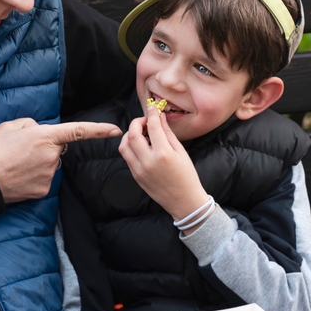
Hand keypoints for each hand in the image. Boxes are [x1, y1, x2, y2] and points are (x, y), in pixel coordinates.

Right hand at [0, 118, 121, 202]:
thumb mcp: (10, 126)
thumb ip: (31, 125)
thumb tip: (40, 132)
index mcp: (45, 136)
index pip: (79, 131)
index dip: (99, 130)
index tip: (115, 130)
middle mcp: (52, 155)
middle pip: (58, 148)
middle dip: (45, 147)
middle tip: (22, 150)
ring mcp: (49, 174)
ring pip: (51, 164)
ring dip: (39, 162)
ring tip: (17, 163)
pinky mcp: (45, 189)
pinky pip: (45, 178)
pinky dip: (35, 176)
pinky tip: (20, 176)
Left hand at [118, 105, 208, 223]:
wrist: (184, 201)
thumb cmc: (187, 176)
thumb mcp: (181, 152)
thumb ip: (168, 133)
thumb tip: (160, 118)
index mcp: (163, 154)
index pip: (152, 127)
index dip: (151, 114)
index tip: (152, 109)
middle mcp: (148, 162)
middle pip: (132, 134)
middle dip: (137, 122)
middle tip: (144, 120)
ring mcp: (139, 170)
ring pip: (124, 146)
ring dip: (129, 135)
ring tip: (140, 133)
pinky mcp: (136, 176)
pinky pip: (127, 157)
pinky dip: (130, 147)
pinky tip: (141, 145)